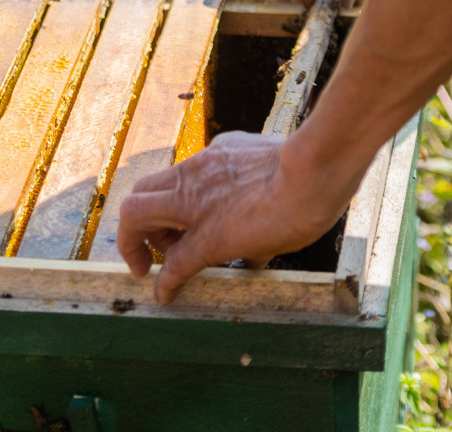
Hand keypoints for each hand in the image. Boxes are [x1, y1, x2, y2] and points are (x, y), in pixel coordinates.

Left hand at [115, 131, 359, 303]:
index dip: (170, 201)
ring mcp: (196, 203)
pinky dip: (164, 283)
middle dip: (141, 220)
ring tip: (149, 266)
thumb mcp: (274, 171)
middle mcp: (197, 173)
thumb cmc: (311, 169)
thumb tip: (263, 233)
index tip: (178, 222)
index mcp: (216, 155)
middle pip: (143, 190)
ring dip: (137, 242)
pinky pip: (173, 263)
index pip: (179, 175)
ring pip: (136, 213)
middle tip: (155, 244)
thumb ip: (261, 194)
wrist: (315, 174)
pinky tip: (165, 296)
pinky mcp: (207, 238)